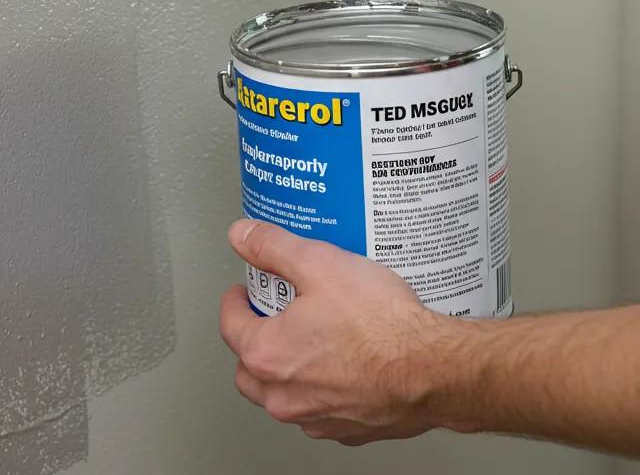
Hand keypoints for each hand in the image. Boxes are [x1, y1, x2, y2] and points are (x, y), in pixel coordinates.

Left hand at [219, 219, 455, 445]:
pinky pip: (320, 409)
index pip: (230, 325)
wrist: (435, 369)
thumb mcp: (319, 263)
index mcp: (268, 356)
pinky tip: (341, 361)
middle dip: (254, 339)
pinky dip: (321, 387)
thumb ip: (273, 247)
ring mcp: (318, 419)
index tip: (243, 290)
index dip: (235, 300)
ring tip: (309, 333)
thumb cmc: (381, 324)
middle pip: (249, 368)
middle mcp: (285, 397)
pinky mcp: (349, 430)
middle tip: (272, 313)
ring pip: (283, 394)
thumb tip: (242, 235)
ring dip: (286, 367)